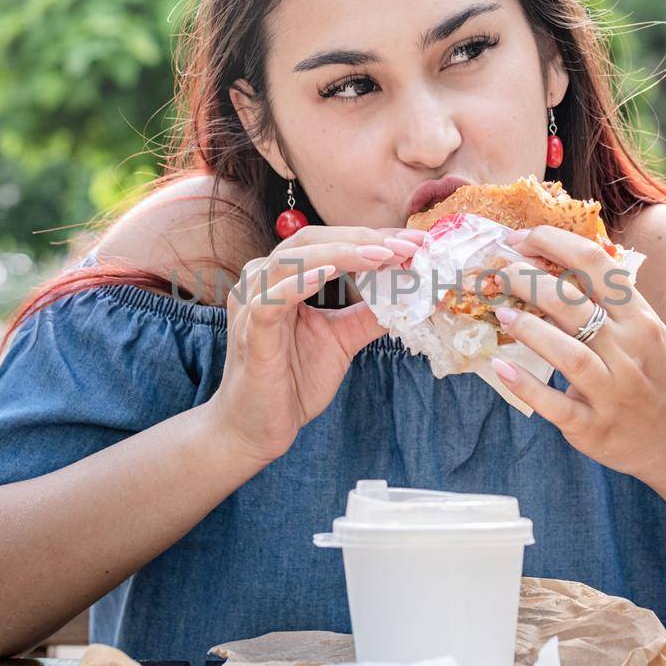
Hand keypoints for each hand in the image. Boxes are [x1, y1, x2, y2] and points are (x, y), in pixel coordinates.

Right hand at [206, 223, 425, 467]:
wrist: (256, 427)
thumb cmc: (292, 381)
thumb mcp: (342, 340)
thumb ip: (369, 314)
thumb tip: (409, 294)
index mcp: (284, 278)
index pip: (329, 242)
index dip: (372, 238)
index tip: (415, 241)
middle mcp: (263, 281)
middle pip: (312, 241)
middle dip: (362, 239)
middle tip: (406, 244)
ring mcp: (253, 305)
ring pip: (292, 261)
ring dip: (339, 253)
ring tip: (380, 255)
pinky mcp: (251, 334)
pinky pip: (271, 301)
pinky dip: (300, 283)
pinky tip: (329, 274)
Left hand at [485, 225, 665, 486]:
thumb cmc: (661, 378)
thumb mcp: (648, 330)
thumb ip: (612, 301)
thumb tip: (560, 262)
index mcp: (640, 319)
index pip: (595, 264)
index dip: (552, 243)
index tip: (519, 237)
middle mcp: (629, 351)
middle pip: (573, 303)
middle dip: (528, 280)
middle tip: (499, 271)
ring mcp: (613, 392)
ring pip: (568, 353)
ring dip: (528, 329)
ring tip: (502, 313)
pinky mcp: (595, 428)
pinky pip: (556, 405)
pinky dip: (526, 386)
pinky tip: (501, 367)